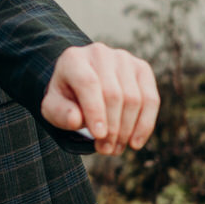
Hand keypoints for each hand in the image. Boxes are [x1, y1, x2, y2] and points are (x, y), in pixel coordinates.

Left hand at [41, 43, 159, 155]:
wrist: (80, 84)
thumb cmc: (66, 99)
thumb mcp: (53, 108)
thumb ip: (60, 113)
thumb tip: (76, 120)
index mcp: (73, 59)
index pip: (88, 83)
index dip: (95, 111)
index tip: (98, 136)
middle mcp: (100, 53)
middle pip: (113, 94)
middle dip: (111, 127)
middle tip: (105, 150)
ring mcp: (124, 59)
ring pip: (134, 98)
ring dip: (126, 130)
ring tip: (115, 148)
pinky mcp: (142, 68)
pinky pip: (151, 99)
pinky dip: (145, 124)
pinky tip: (135, 143)